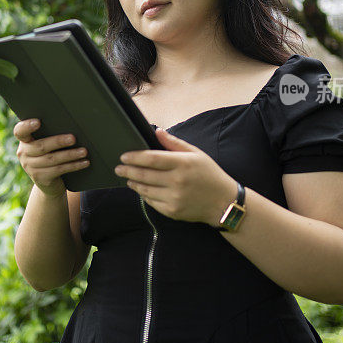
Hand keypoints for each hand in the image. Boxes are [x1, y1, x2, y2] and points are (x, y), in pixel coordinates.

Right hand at [13, 119, 89, 197]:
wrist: (49, 182)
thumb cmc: (51, 155)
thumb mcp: (46, 145)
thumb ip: (50, 134)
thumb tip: (72, 124)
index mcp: (24, 141)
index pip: (20, 131)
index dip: (27, 126)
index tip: (38, 122)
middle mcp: (24, 154)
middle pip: (41, 146)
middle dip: (58, 142)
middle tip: (73, 138)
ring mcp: (31, 167)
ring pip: (52, 159)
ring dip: (70, 155)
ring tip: (84, 151)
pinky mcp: (41, 178)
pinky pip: (59, 170)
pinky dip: (74, 165)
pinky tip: (84, 162)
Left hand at [115, 128, 236, 224]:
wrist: (224, 202)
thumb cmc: (209, 175)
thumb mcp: (196, 154)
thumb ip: (174, 143)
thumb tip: (157, 131)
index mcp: (183, 164)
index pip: (151, 159)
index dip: (134, 157)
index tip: (124, 156)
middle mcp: (177, 182)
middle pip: (144, 175)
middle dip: (128, 170)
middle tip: (118, 168)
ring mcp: (174, 198)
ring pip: (145, 190)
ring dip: (134, 183)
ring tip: (128, 178)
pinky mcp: (172, 211)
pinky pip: (151, 202)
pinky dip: (144, 195)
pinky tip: (141, 189)